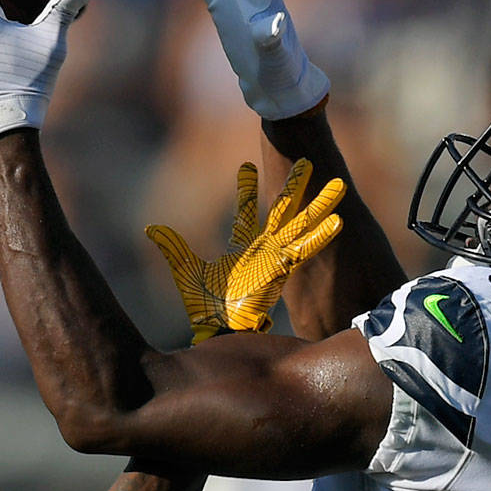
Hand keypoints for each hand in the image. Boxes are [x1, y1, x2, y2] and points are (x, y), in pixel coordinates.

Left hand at [146, 159, 345, 342]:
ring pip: (301, 225)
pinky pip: (305, 250)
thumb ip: (175, 249)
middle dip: (294, 187)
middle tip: (307, 161)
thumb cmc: (208, 308)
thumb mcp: (188, 271)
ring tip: (339, 185)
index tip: (246, 167)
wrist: (219, 329)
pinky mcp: (283, 269)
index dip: (246, 189)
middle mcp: (265, 250)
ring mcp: (277, 258)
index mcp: (244, 248)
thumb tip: (151, 229)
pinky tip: (338, 222)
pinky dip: (320, 236)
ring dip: (319, 206)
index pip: (247, 212)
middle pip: (282, 210)